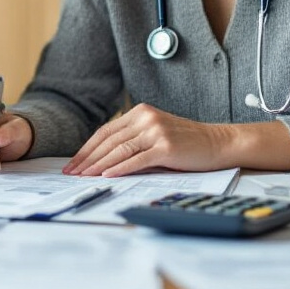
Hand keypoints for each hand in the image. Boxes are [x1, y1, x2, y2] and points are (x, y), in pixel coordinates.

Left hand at [63, 103, 232, 177]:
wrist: (217, 143)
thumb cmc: (185, 142)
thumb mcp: (155, 133)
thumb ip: (133, 139)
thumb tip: (101, 159)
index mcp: (140, 112)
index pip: (105, 131)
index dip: (87, 148)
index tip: (73, 163)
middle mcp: (145, 118)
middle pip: (108, 141)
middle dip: (87, 158)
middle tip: (72, 172)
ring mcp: (155, 131)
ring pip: (119, 150)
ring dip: (98, 165)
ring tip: (84, 176)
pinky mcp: (165, 147)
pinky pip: (136, 159)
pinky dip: (119, 168)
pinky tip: (106, 176)